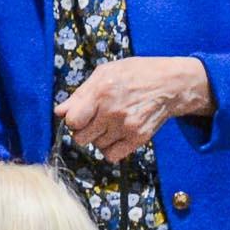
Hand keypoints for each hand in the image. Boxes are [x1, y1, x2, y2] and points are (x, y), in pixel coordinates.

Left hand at [55, 57, 214, 163]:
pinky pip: (111, 156)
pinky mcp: (137, 139)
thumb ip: (80, 94)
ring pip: (96, 146)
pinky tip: (117, 135)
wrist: (170, 84)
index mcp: (101, 92)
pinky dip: (111, 149)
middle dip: (85, 130)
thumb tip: (60, 112)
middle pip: (81, 138)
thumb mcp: (106, 73)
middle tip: (97, 119)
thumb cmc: (135, 74)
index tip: (81, 115)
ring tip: (112, 123)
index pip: (72, 121)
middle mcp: (112, 112)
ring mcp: (125, 127)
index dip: (74, 119)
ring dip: (100, 137)